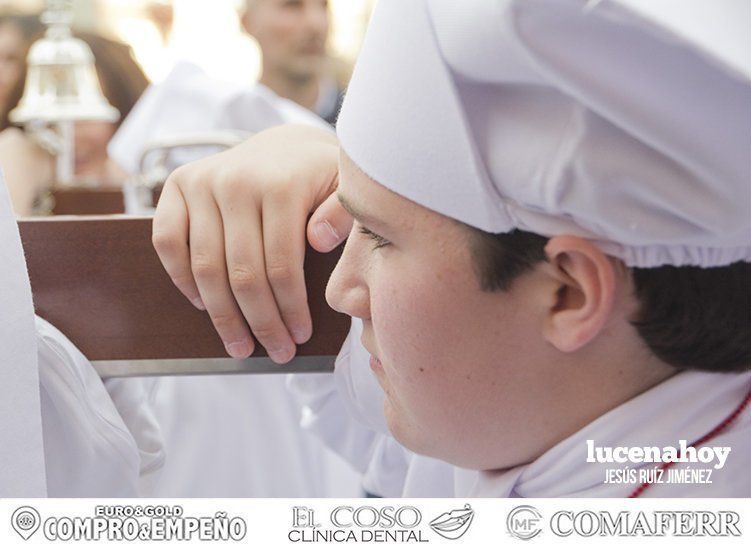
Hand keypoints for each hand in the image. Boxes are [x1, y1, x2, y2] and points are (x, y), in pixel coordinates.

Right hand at [152, 124, 352, 362]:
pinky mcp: (177, 185)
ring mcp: (202, 182)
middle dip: (261, 322)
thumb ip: (343, 214)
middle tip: (276, 352)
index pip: (282, 266)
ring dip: (222, 315)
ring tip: (240, 346)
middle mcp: (235, 181)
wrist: (287, 145)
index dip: (289, 310)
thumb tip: (318, 241)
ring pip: (205, 266)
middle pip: (243, 273)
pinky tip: (204, 305)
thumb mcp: (347, 189)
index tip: (300, 337)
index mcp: (281, 185)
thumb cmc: (321, 178)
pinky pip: (167, 241)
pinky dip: (181, 278)